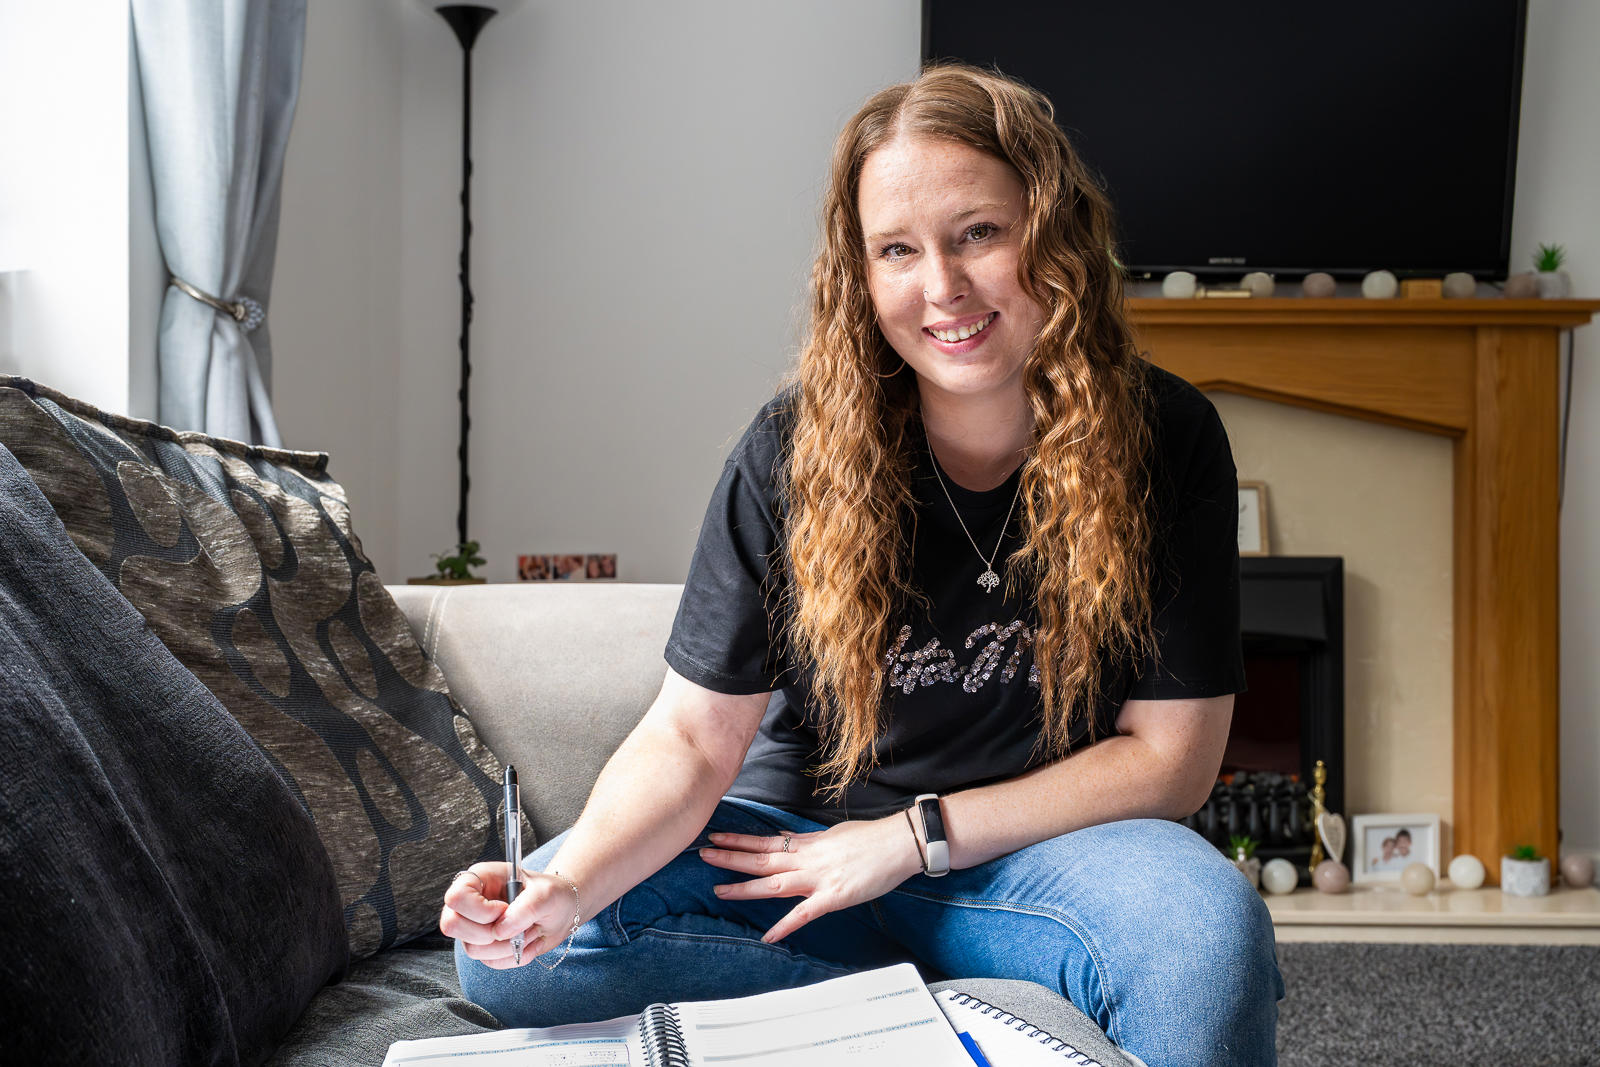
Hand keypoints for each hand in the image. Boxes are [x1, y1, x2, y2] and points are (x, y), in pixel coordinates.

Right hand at [439, 864, 579, 968]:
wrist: (563, 912)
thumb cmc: (552, 894)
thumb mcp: (546, 894)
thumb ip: (525, 909)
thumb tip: (500, 931)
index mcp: (481, 878)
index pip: (456, 897)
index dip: (479, 910)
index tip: (504, 909)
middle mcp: (472, 902)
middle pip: (451, 925)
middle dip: (487, 934)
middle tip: (514, 927)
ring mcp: (475, 926)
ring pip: (472, 949)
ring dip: (507, 947)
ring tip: (528, 932)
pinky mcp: (485, 946)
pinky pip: (489, 962)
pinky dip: (513, 957)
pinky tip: (527, 942)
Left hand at [697, 815, 923, 943]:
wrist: (899, 842)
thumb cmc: (872, 838)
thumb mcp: (835, 835)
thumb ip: (813, 844)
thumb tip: (798, 845)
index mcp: (809, 844)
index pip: (766, 840)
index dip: (739, 841)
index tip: (716, 837)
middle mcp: (808, 859)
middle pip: (761, 859)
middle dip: (730, 858)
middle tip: (702, 854)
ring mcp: (819, 878)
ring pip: (774, 883)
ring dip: (745, 887)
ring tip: (719, 890)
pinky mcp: (834, 897)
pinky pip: (805, 913)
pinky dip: (786, 925)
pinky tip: (768, 936)